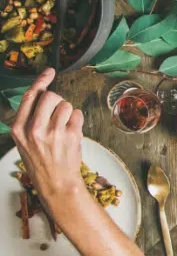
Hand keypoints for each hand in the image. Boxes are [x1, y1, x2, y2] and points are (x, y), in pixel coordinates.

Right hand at [10, 68, 84, 219]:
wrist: (56, 183)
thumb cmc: (41, 160)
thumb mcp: (26, 140)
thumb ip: (31, 117)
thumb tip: (44, 91)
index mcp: (19, 129)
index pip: (31, 96)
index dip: (41, 80)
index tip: (49, 72)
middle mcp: (34, 129)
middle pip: (51, 96)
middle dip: (57, 101)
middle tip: (58, 113)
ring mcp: (53, 132)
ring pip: (66, 104)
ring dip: (68, 112)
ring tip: (63, 128)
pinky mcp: (70, 136)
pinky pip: (78, 115)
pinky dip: (77, 121)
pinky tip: (71, 133)